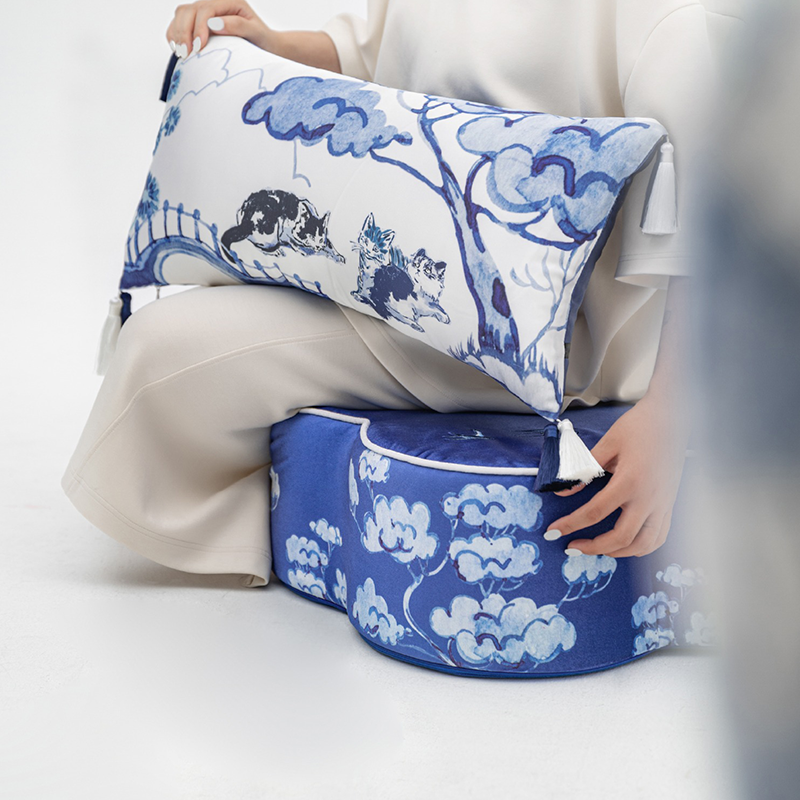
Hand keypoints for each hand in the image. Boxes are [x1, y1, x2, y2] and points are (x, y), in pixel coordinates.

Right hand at [166, 1, 271, 58]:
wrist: (264, 45)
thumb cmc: (262, 40)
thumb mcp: (256, 33)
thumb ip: (238, 26)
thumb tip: (214, 24)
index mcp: (229, 2)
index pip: (206, 9)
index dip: (199, 27)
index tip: (199, 47)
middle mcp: (215, 3)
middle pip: (189, 10)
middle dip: (185, 32)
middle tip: (187, 54)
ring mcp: (205, 12)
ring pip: (181, 14)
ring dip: (177, 33)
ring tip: (181, 53)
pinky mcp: (199, 22)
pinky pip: (179, 22)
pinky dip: (174, 34)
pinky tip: (177, 48)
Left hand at [546, 394, 688, 556]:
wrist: (672, 416)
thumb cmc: (639, 426)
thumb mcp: (606, 444)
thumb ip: (583, 469)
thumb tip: (562, 489)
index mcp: (630, 481)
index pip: (595, 512)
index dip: (571, 524)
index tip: (553, 531)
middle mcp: (649, 498)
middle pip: (620, 537)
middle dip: (592, 547)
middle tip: (571, 545)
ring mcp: (663, 503)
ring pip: (643, 544)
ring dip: (618, 553)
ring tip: (597, 549)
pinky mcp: (670, 504)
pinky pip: (659, 536)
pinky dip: (642, 547)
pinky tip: (626, 545)